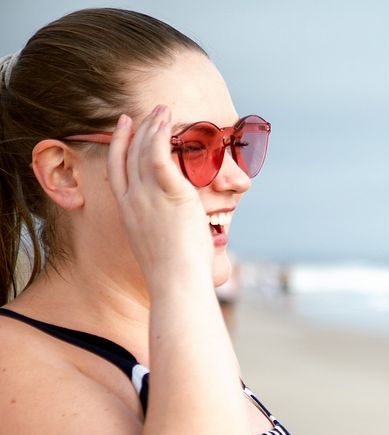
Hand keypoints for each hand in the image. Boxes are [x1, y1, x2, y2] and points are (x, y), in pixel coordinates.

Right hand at [106, 107, 213, 287]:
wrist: (176, 279)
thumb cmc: (174, 271)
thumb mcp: (158, 244)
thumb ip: (162, 226)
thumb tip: (180, 225)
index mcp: (127, 211)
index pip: (117, 170)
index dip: (119, 145)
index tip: (124, 127)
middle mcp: (133, 199)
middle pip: (129, 154)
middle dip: (137, 130)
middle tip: (147, 112)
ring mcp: (149, 195)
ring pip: (145, 150)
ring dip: (153, 126)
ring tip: (163, 110)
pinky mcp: (170, 192)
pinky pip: (160, 155)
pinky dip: (161, 134)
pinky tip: (167, 121)